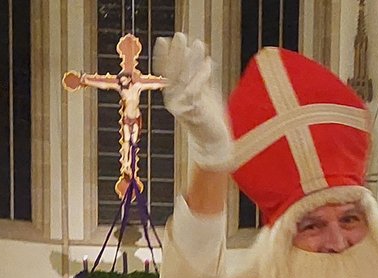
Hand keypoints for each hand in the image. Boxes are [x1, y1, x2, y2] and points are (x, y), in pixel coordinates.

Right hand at [154, 34, 234, 169]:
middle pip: (173, 72)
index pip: (166, 72)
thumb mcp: (204, 91)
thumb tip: (195, 51)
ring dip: (190, 59)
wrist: (213, 141)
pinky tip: (208, 62)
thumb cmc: (208, 117)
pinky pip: (196, 89)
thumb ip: (199, 74)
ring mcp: (183, 106)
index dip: (164, 56)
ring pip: (183, 78)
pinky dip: (202, 75)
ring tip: (196, 43)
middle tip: (179, 36)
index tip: (163, 40)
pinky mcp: (194, 112)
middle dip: (176, 53)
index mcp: (174, 94)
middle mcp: (174, 100)